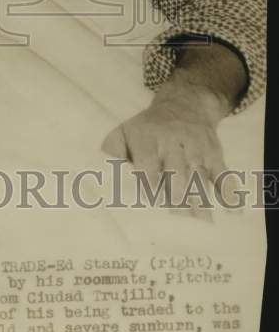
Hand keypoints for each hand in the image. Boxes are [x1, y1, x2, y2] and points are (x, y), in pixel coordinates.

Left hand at [102, 78, 229, 213]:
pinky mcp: (215, 153)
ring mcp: (196, 147)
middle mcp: (173, 141)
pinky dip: (229, 190)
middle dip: (176, 199)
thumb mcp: (124, 132)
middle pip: (176, 173)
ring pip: (199, 177)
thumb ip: (111, 153)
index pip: (147, 163)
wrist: (184, 104)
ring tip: (199, 228)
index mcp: (147, 137)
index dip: (148, 185)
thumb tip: (100, 177)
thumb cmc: (147, 129)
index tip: (147, 207)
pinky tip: (232, 211)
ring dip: (200, 203)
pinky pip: (224, 172)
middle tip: (175, 226)